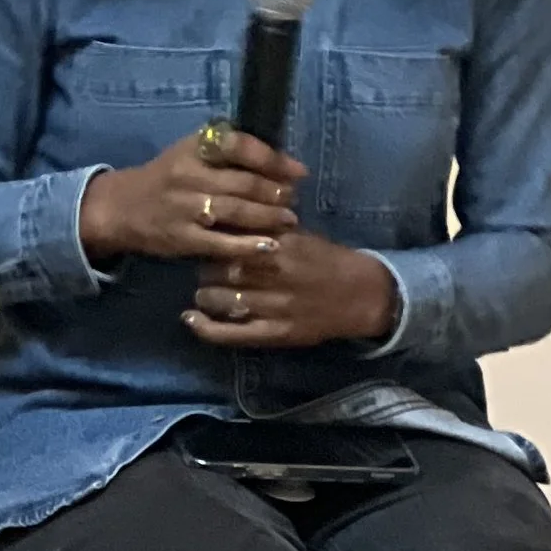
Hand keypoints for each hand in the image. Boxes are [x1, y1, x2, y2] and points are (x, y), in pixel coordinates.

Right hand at [80, 122, 302, 267]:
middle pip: (244, 183)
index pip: (240, 146)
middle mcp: (189, 175)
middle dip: (276, 192)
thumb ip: (226, 151)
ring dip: (270, 217)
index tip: (298, 171)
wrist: (120, 208)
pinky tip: (269, 246)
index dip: (274, 159)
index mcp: (194, 149)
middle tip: (294, 198)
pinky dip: (249, 245)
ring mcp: (185, 208)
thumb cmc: (165, 177)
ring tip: (289, 220)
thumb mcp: (188, 152)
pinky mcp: (182, 238)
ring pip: (237, 212)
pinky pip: (222, 243)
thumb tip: (277, 156)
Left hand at [184, 227, 398, 350]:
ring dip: (206, 294)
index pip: (232, 241)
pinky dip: (205, 328)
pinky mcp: (277, 334)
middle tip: (204, 267)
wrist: (362, 295)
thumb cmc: (324, 259)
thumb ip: (263, 227)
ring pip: (223, 300)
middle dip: (207, 268)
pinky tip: (189, 318)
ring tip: (205, 291)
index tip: (206, 240)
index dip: (213, 241)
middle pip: (223, 270)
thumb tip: (220, 215)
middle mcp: (278, 276)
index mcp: (284, 245)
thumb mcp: (298, 234)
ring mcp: (277, 308)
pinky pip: (233, 334)